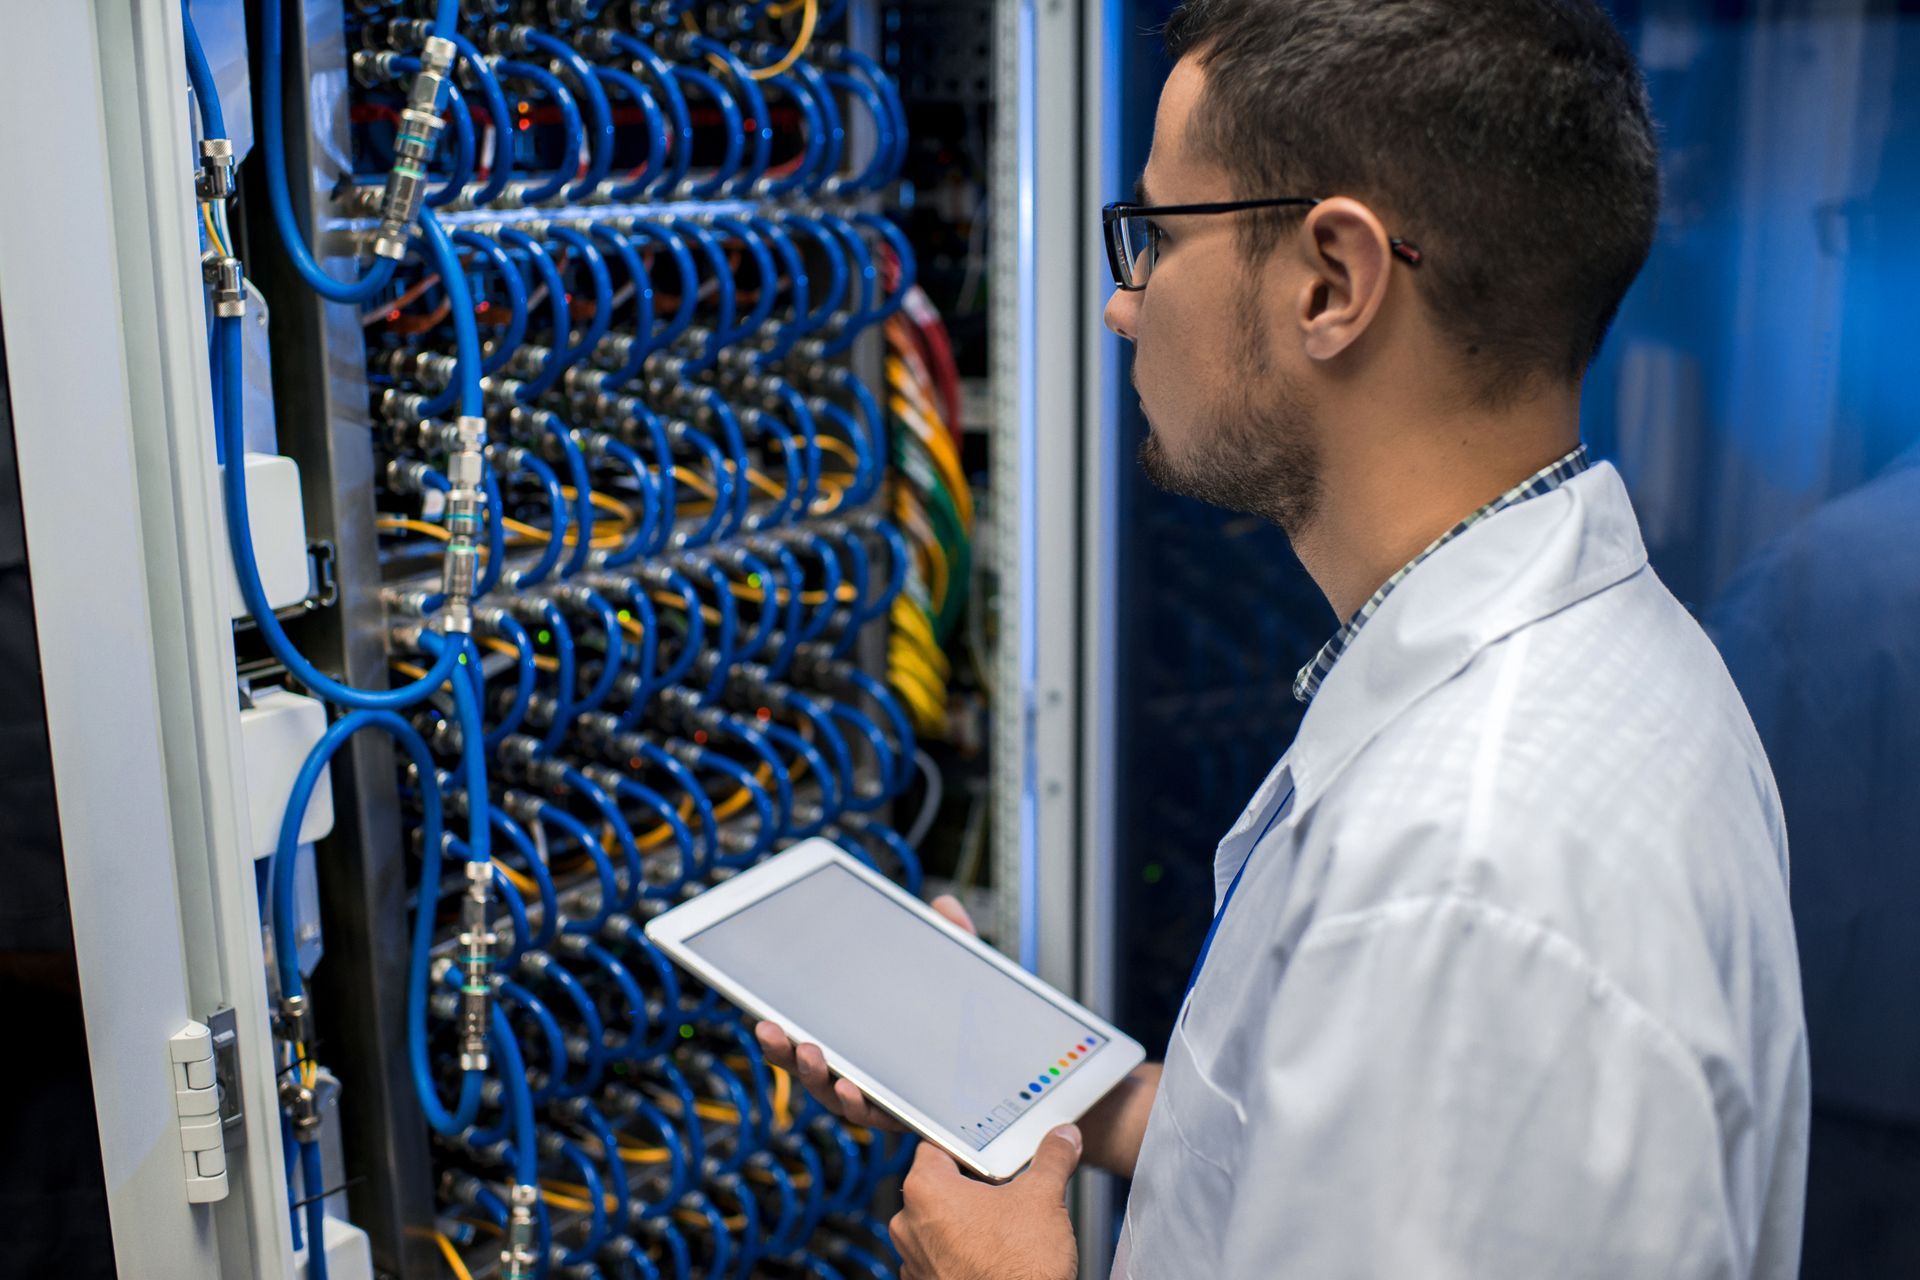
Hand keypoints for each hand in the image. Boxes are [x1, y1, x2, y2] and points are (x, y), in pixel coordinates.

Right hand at [754, 893, 977, 1130]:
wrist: (1015, 1078)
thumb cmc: (970, 1028)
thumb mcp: (960, 980)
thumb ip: (951, 943)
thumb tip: (945, 904)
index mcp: (862, 1045)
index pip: (811, 1038)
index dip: (783, 1031)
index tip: (761, 1012)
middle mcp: (864, 1078)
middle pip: (811, 1068)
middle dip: (784, 1051)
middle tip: (769, 1029)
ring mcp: (883, 1102)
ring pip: (836, 1096)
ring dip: (816, 1076)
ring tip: (809, 1052)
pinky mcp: (908, 1120)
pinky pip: (877, 1116)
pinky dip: (858, 1102)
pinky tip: (850, 1086)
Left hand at [891, 1124, 1082, 1279]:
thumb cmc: (1017, 1270)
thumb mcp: (1044, 1198)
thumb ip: (1052, 1159)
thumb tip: (1062, 1140)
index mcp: (926, 1189)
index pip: (937, 1147)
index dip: (969, 1150)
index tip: (990, 1156)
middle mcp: (909, 1224)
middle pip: (938, 1187)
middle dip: (971, 1189)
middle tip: (1004, 1193)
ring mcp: (914, 1260)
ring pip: (938, 1224)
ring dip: (964, 1223)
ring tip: (1002, 1228)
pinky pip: (940, 1257)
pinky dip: (960, 1254)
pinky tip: (992, 1256)